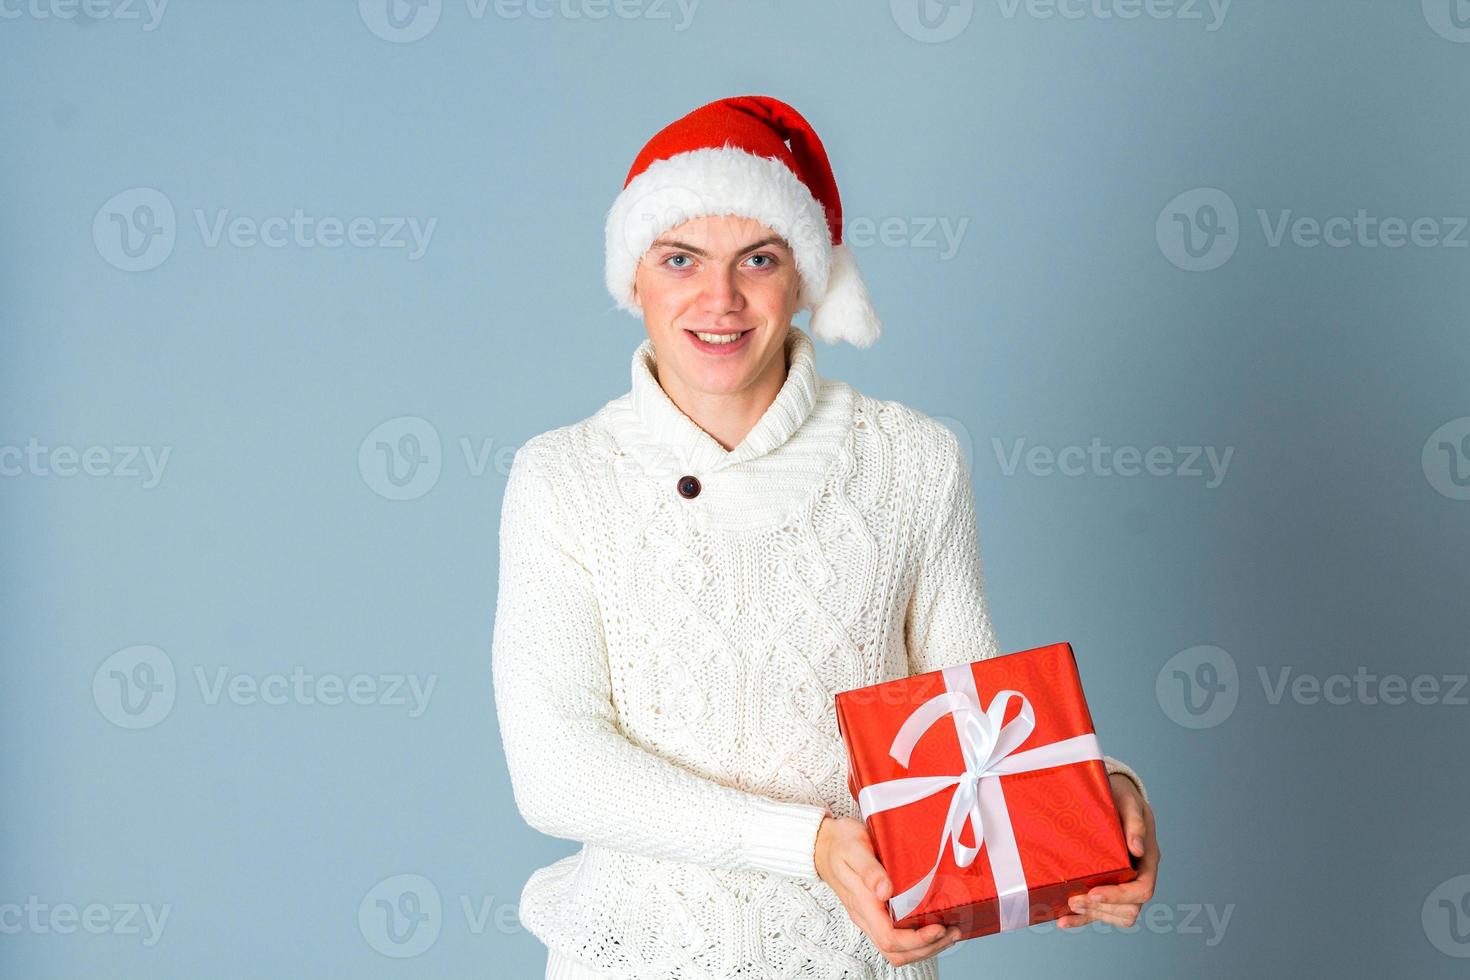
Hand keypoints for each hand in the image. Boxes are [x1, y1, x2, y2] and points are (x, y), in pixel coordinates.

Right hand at [814, 814, 962, 965]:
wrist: (823, 843)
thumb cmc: (839, 843)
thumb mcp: (853, 848)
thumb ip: (869, 870)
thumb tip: (885, 891)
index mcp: (862, 904)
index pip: (890, 939)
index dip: (917, 940)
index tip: (939, 927)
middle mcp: (866, 916)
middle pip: (897, 952)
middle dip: (928, 948)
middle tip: (952, 932)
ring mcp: (870, 916)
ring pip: (898, 949)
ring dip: (926, 946)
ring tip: (950, 931)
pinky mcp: (876, 911)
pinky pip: (897, 935)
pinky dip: (919, 937)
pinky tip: (935, 923)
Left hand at [1058, 773, 1159, 929]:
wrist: (1113, 796)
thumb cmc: (1123, 798)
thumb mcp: (1129, 803)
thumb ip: (1134, 823)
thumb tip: (1136, 849)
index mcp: (1147, 859)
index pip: (1143, 889)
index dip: (1120, 896)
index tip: (1095, 892)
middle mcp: (1137, 876)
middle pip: (1130, 909)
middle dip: (1102, 909)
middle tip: (1074, 899)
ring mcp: (1121, 883)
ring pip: (1116, 915)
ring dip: (1092, 916)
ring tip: (1068, 906)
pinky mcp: (1104, 885)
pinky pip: (1098, 910)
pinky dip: (1082, 918)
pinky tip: (1063, 919)